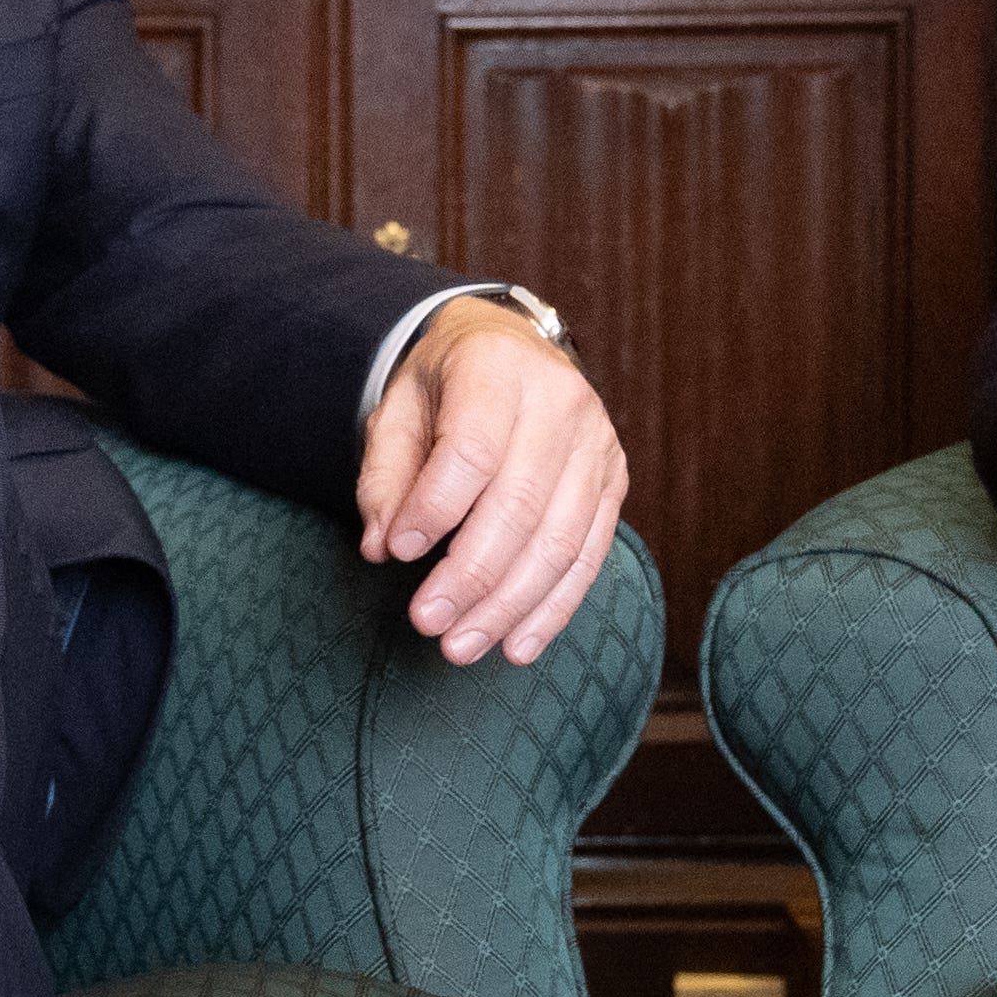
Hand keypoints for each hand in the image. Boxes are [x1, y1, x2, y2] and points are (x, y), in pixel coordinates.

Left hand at [355, 301, 630, 666]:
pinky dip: (552, 609)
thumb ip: (384, 475)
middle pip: (521, 504)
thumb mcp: (398, 409)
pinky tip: (516, 646)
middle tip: (426, 622)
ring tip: (461, 645)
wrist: (512, 349)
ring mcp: (597, 443)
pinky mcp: (615, 481)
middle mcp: (561, 400)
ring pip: (559, 541)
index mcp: (499, 366)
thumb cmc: (446, 386)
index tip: (396, 552)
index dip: (435, 509)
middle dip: (471, 576)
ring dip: (509, 606)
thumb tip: (382, 545)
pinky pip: (588, 556)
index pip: (473, 450)